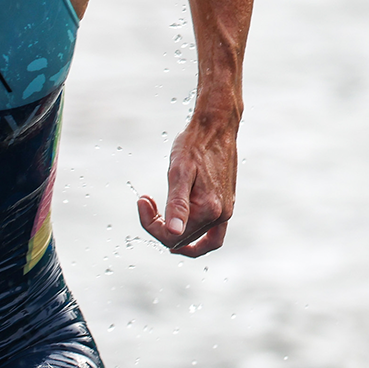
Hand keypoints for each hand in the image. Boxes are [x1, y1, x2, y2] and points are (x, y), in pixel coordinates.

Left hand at [136, 114, 237, 256]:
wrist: (216, 127)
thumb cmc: (194, 145)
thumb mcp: (178, 172)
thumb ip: (177, 205)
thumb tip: (173, 233)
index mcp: (208, 209)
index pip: (171, 236)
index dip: (150, 224)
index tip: (142, 199)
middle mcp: (221, 215)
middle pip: (182, 240)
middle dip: (159, 225)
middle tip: (146, 200)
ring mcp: (226, 212)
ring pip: (196, 239)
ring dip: (174, 231)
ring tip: (158, 216)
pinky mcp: (226, 206)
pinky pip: (213, 234)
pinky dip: (195, 234)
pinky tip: (180, 223)